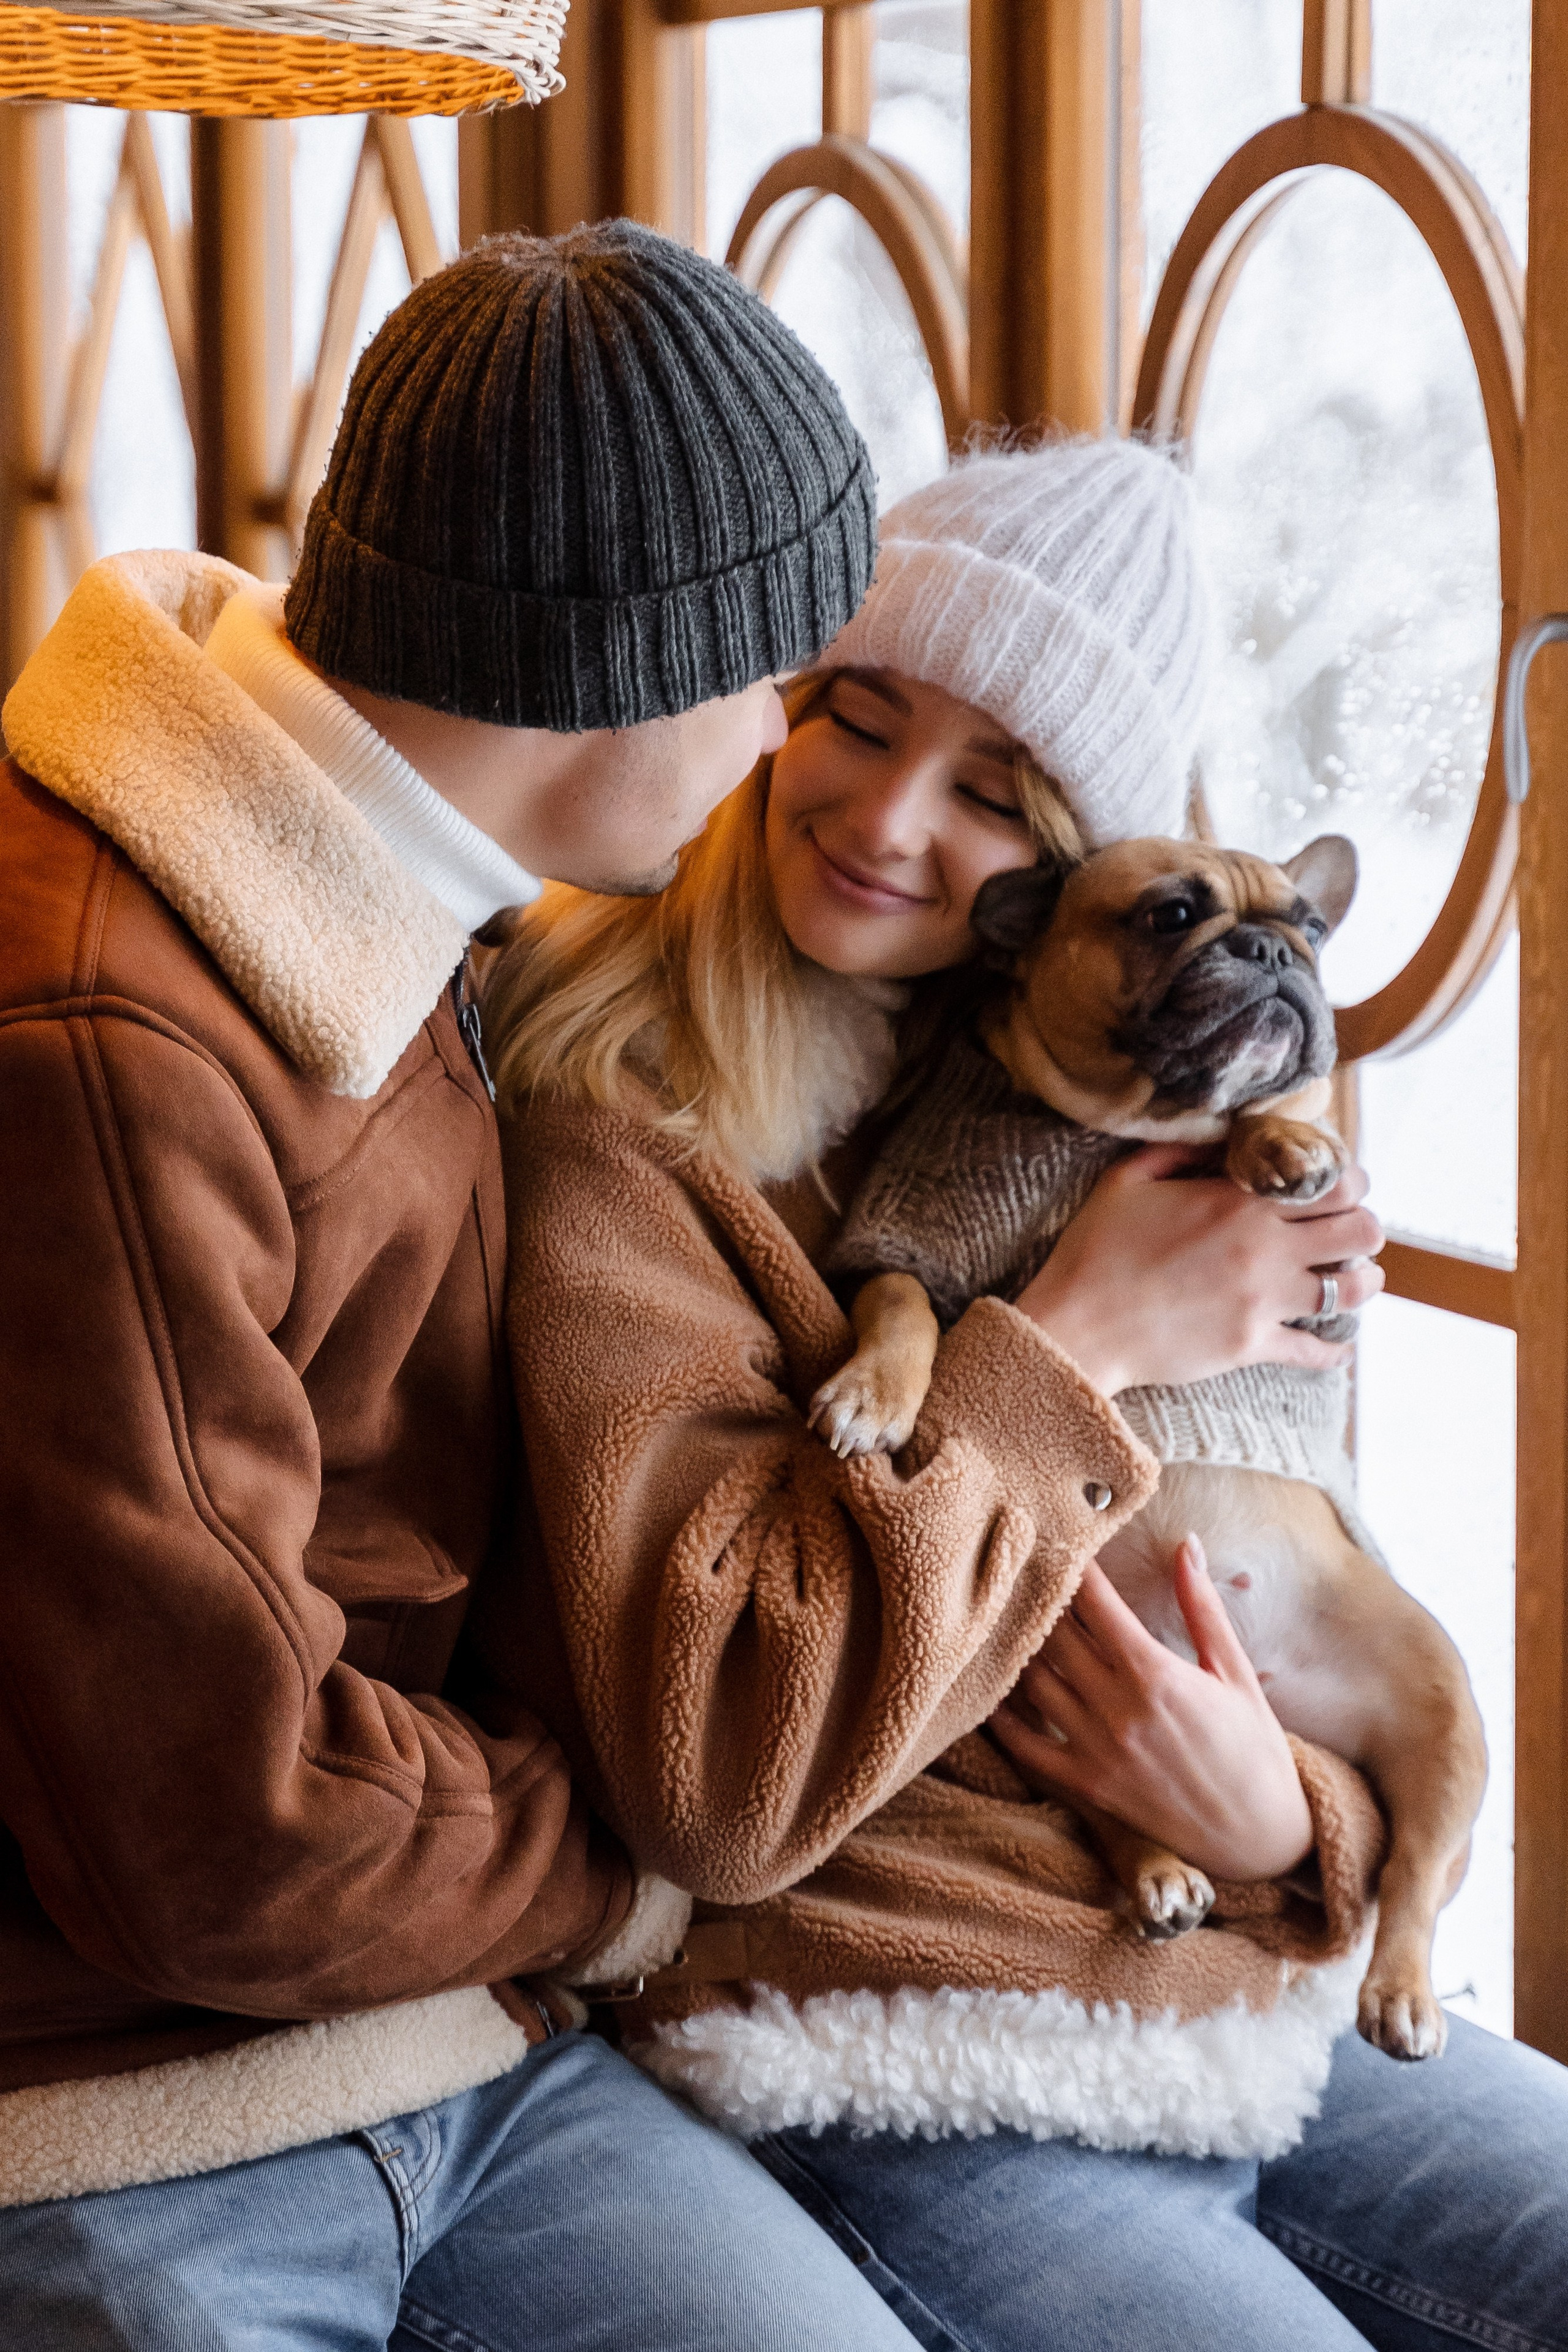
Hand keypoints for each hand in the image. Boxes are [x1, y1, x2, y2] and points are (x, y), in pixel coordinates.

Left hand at [989, 1539, 1314, 1882]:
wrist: (1259, 1835)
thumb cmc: (1254, 1747)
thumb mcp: (1235, 1671)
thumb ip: (1202, 1606)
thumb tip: (1185, 1544)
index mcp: (1155, 1673)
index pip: (1094, 1603)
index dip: (1071, 1566)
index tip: (1057, 1539)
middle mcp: (1117, 1708)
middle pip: (1055, 1637)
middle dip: (1039, 1599)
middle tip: (1024, 1571)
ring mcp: (1096, 1749)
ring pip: (1034, 1683)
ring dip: (1019, 1648)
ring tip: (1006, 1618)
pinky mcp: (1087, 1784)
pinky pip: (1026, 1746)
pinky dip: (1003, 1718)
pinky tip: (992, 1690)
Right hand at [1016, 1145, 1383, 1395]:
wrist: (1078, 1326)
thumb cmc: (1096, 1249)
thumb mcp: (1126, 1179)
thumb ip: (1179, 1150)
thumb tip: (1221, 1136)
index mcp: (1239, 1202)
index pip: (1334, 1182)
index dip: (1351, 1181)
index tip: (1342, 1186)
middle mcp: (1264, 1248)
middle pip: (1360, 1232)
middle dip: (1364, 1228)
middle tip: (1348, 1232)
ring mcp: (1263, 1300)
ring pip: (1351, 1290)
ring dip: (1361, 1283)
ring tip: (1354, 1280)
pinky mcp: (1252, 1346)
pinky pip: (1316, 1351)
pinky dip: (1334, 1351)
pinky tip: (1336, 1346)